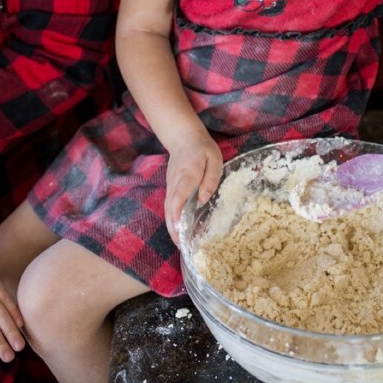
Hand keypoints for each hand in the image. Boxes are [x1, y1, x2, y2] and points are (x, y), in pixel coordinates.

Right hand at [163, 129, 221, 245]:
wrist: (183, 137)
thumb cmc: (202, 148)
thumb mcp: (214, 159)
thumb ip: (210, 179)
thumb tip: (203, 200)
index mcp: (188, 174)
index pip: (179, 195)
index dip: (177, 212)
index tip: (178, 228)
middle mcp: (175, 182)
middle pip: (169, 207)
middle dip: (173, 227)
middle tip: (181, 246)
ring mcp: (170, 184)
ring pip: (167, 208)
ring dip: (171, 226)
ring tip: (180, 243)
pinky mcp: (170, 187)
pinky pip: (169, 205)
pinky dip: (172, 218)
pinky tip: (179, 229)